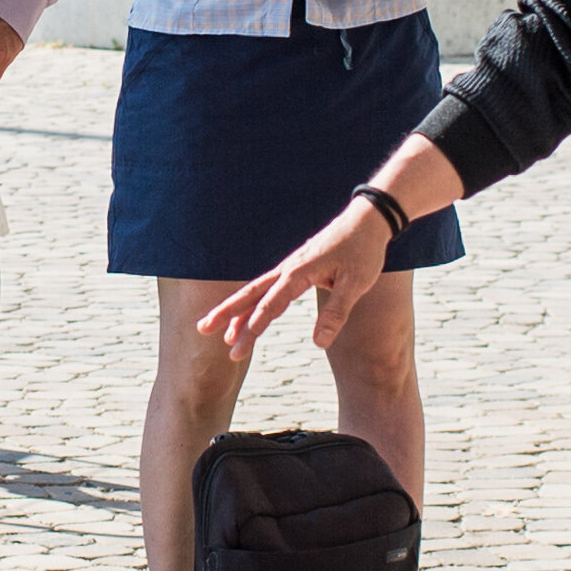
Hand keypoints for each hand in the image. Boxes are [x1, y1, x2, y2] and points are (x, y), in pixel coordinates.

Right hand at [201, 199, 392, 362]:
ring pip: (255, 291)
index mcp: (299, 272)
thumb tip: (318, 344)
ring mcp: (289, 268)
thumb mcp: (356, 284)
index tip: (237, 349)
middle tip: (202, 330)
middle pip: (250, 294)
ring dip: (235, 310)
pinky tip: (246, 316)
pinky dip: (253, 303)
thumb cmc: (363, 251)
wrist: (367, 221)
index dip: (252, 329)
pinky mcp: (295, 269)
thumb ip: (336, 313)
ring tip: (215, 330)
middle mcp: (288, 269)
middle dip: (226, 314)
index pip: (270, 305)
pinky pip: (267, 288)